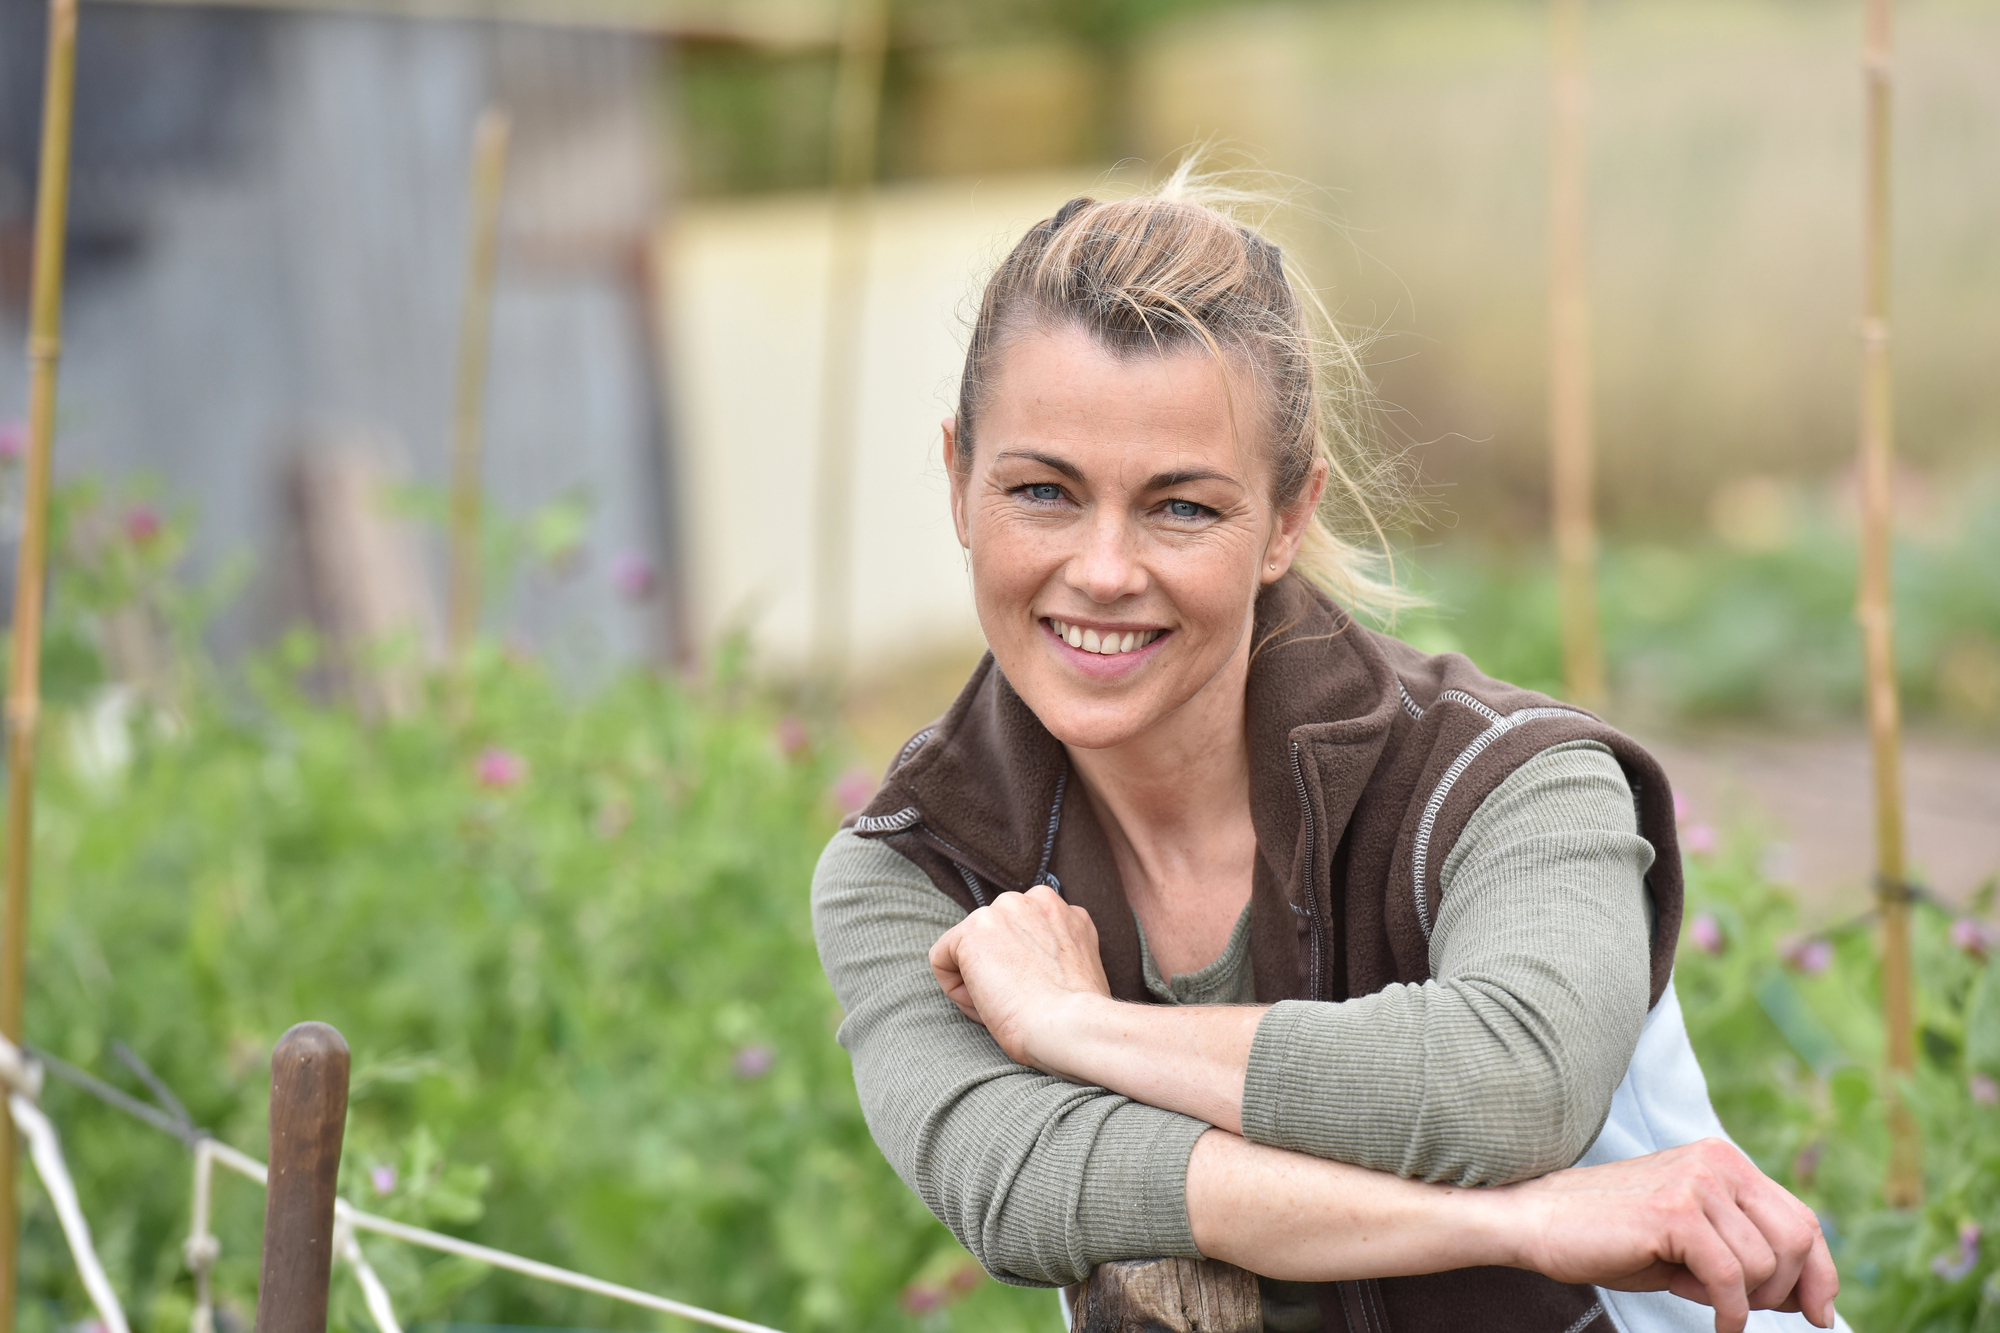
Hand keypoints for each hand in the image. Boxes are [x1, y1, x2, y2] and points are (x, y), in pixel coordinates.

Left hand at [928, 886, 1112, 1069]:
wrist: (1071, 1027)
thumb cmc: (1075, 1018)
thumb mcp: (1076, 971)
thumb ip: (1052, 952)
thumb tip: (1020, 963)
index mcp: (1065, 912)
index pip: (1021, 936)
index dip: (1021, 974)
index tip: (1036, 996)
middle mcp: (1036, 899)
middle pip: (992, 938)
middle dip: (997, 971)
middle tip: (1018, 1003)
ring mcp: (1004, 909)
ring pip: (966, 948)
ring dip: (976, 980)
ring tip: (1005, 1004)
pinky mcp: (975, 929)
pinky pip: (941, 958)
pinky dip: (954, 989)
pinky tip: (984, 1003)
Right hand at [1502, 1138, 1837, 1331]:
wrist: (1540, 1222)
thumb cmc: (1612, 1237)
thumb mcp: (1691, 1240)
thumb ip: (1744, 1251)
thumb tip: (1809, 1295)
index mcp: (1722, 1161)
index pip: (1801, 1218)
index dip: (1821, 1272)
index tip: (1819, 1313)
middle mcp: (1717, 1163)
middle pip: (1798, 1239)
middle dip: (1787, 1292)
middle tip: (1746, 1312)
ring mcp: (1698, 1183)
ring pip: (1766, 1266)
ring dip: (1746, 1302)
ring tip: (1703, 1299)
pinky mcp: (1677, 1213)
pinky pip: (1732, 1280)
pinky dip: (1731, 1313)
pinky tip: (1716, 1322)